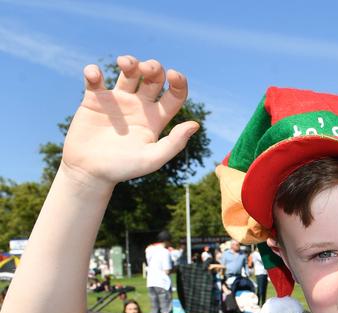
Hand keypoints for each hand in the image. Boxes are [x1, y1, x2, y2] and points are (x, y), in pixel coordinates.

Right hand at [60, 55, 197, 186]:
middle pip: (153, 78)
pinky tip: (95, 76)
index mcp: (156, 119)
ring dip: (129, 62)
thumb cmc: (123, 168)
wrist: (90, 172)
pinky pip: (95, 78)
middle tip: (147, 69)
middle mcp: (139, 106)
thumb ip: (174, 143)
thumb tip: (195, 125)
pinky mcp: (94, 99)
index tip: (174, 75)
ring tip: (125, 64)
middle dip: (153, 68)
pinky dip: (94, 72)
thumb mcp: (152, 158)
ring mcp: (117, 101)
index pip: (175, 95)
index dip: (179, 82)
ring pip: (128, 72)